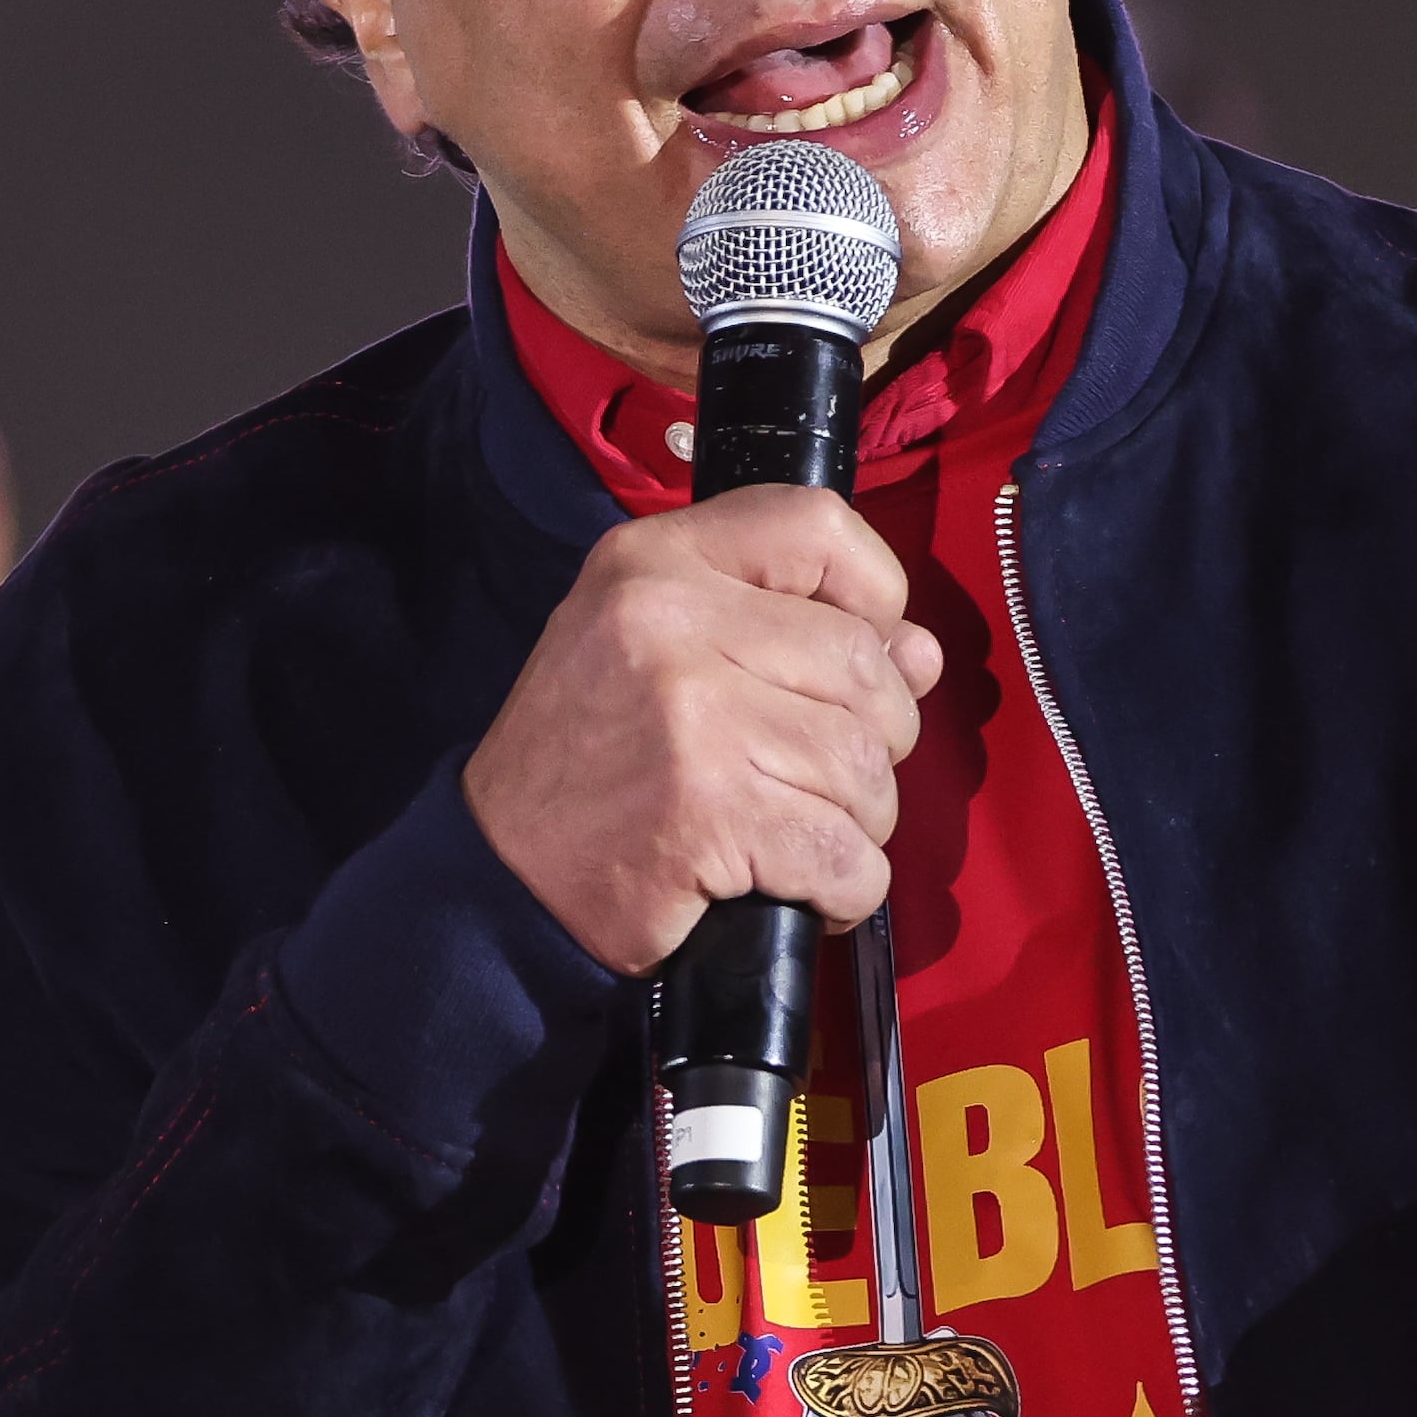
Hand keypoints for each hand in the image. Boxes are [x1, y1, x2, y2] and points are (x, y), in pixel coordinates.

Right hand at [463, 486, 943, 973]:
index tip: (865, 647)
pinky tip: (803, 890)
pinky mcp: (711, 814)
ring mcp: (695, 718)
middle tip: (815, 777)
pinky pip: (845, 853)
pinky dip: (845, 888)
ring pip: (864, 766)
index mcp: (654, 562)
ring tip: (798, 834)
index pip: (815, 526)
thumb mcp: (658, 647)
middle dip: (871, 740)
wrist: (498, 872)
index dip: (873, 590)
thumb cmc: (588, 758)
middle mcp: (673, 621)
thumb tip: (919, 652)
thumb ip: (788, 628)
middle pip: (863, 665)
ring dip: (856, 821)